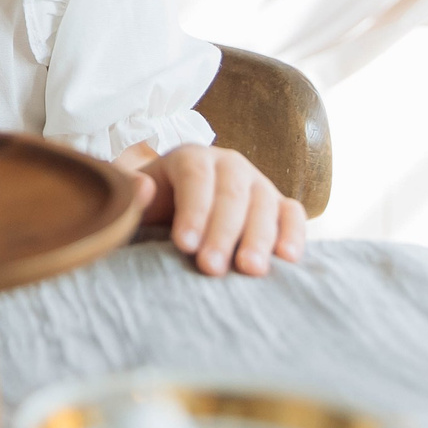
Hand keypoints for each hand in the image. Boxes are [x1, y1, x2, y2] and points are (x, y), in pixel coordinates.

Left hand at [111, 143, 305, 277]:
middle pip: (230, 194)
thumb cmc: (156, 207)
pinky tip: (288, 259)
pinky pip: (293, 213)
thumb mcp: (137, 199)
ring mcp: (258, 182)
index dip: (192, 210)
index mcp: (191, 158)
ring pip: (264, 204)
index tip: (184, 245)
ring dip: (258, 238)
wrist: (180, 207)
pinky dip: (294, 233)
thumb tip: (143, 187)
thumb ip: (133, 195)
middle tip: (211, 267)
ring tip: (249, 270)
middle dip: (222, 232)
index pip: (195, 178)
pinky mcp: (279, 204)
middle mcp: (229, 164)